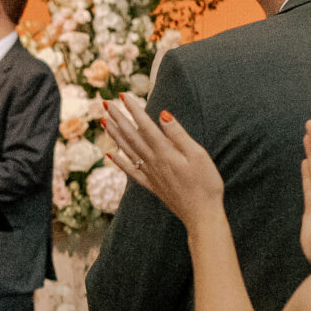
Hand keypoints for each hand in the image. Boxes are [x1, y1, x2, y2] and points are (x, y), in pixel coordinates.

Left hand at [101, 96, 224, 222]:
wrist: (201, 215)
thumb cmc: (206, 184)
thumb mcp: (198, 155)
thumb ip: (178, 135)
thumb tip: (162, 115)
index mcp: (165, 152)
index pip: (145, 126)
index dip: (134, 110)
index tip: (123, 95)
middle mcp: (153, 162)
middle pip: (131, 136)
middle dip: (118, 118)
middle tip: (105, 103)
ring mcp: (150, 174)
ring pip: (127, 151)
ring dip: (115, 135)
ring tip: (104, 121)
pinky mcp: (152, 185)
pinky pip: (131, 171)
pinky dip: (119, 162)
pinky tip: (110, 154)